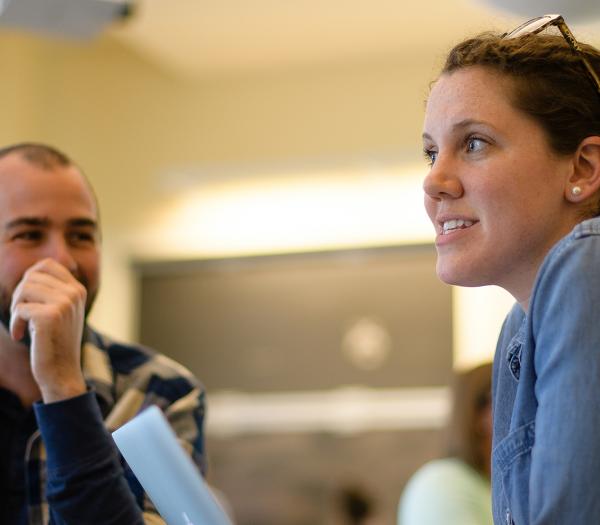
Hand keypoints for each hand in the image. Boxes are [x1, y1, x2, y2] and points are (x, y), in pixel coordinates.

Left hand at [10, 258, 86, 402]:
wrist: (62, 372)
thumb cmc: (56, 341)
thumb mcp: (61, 311)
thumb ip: (52, 290)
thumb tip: (32, 272)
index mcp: (78, 289)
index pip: (47, 265)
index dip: (30, 278)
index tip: (29, 300)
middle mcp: (74, 293)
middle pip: (32, 276)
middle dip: (20, 295)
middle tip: (21, 315)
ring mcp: (64, 303)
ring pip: (24, 289)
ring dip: (16, 308)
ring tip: (22, 325)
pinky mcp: (50, 317)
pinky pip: (20, 308)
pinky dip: (16, 323)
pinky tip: (22, 336)